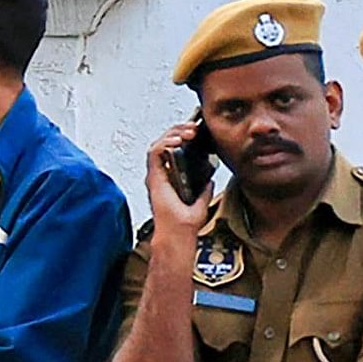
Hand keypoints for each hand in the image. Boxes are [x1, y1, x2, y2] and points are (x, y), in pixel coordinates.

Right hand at [146, 119, 221, 238]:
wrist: (180, 232)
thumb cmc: (185, 222)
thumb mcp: (201, 200)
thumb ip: (203, 190)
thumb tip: (209, 180)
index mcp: (170, 177)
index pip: (172, 149)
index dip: (182, 136)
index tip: (197, 132)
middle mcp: (160, 174)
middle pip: (165, 143)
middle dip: (179, 131)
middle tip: (194, 129)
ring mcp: (156, 174)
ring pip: (158, 144)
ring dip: (173, 134)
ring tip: (188, 133)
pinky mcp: (153, 176)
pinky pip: (154, 153)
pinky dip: (164, 143)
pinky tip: (178, 141)